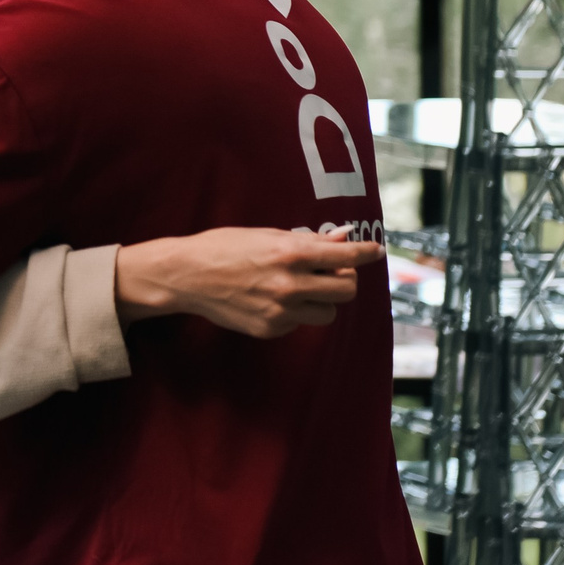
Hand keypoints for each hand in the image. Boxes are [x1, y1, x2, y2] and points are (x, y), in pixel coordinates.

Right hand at [114, 227, 379, 337]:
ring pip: (328, 312)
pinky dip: (296, 311)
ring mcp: (280, 311)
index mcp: (290, 254)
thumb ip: (309, 241)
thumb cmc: (224, 247)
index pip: (345, 257)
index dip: (366, 254)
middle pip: (346, 291)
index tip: (376, 252)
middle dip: (343, 279)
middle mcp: (289, 284)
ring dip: (322, 299)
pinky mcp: (270, 329)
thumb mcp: (267, 235)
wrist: (187, 276)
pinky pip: (300, 322)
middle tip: (330, 271)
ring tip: (299, 286)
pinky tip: (272, 298)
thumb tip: (342, 237)